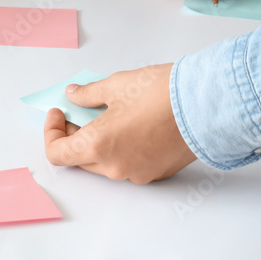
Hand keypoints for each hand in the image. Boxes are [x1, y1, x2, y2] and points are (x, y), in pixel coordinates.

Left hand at [43, 64, 196, 183]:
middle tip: (78, 111)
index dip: (51, 132)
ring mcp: (137, 173)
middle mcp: (114, 167)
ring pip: (104, 163)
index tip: (59, 112)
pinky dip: (120, 148)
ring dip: (98, 142)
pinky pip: (128, 164)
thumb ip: (88, 94)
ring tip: (107, 114)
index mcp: (98, 146)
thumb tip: (73, 96)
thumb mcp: (115, 85)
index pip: (57, 154)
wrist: (209, 104)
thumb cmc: (161, 94)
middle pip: (79, 158)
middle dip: (73, 135)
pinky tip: (130, 125)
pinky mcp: (157, 173)